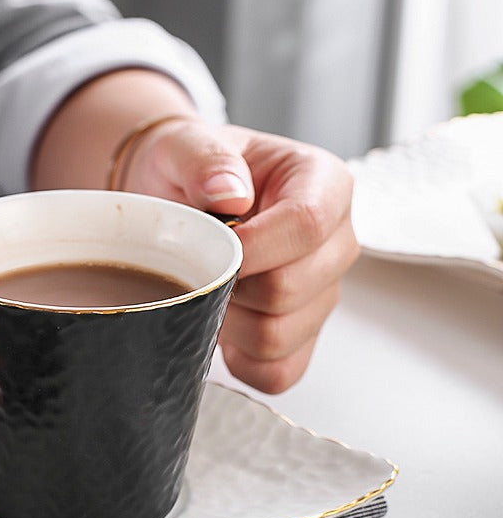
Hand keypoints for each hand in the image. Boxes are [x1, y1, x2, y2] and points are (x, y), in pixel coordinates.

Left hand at [121, 118, 358, 393]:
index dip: (253, 246)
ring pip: (279, 337)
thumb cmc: (191, 171)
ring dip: (228, 324)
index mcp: (323, 185)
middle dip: (229, 286)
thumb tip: (229, 193)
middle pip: (289, 289)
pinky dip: (240, 360)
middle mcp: (335, 243)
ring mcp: (322, 294)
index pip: (307, 224)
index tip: (209, 245)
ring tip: (205, 291)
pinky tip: (220, 328)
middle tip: (197, 266)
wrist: (182, 199)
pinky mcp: (302, 335)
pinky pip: (279, 372)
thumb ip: (205, 160)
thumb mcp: (187, 145)